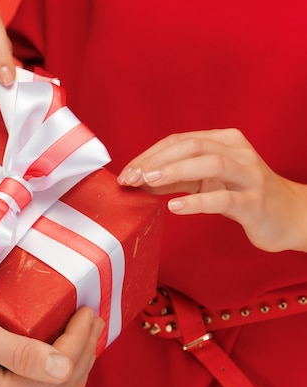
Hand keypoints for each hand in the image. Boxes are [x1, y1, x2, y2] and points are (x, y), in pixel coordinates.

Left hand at [117, 129, 306, 251]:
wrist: (289, 216)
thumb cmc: (244, 195)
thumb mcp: (207, 182)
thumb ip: (177, 179)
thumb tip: (140, 179)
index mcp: (224, 141)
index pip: (179, 140)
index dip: (149, 154)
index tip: (126, 171)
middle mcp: (238, 152)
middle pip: (192, 146)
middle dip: (156, 160)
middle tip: (131, 177)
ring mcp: (249, 176)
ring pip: (210, 163)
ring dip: (174, 171)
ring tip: (148, 182)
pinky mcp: (254, 202)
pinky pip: (224, 198)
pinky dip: (197, 201)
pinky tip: (175, 207)